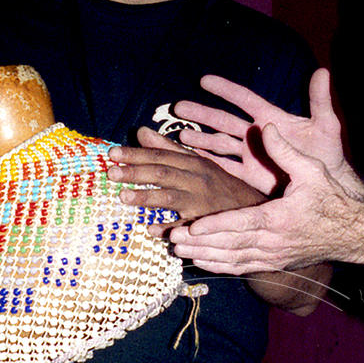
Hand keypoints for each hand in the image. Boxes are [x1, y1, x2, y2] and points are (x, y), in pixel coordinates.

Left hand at [107, 131, 267, 221]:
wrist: (252, 210)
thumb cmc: (219, 186)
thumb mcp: (196, 163)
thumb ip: (168, 149)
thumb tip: (142, 133)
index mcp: (192, 163)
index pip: (159, 156)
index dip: (135, 154)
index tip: (112, 153)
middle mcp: (196, 179)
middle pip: (162, 173)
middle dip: (135, 172)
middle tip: (111, 172)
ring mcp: (200, 202)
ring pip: (170, 197)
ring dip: (146, 197)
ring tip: (123, 197)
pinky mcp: (204, 223)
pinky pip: (184, 226)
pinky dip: (168, 229)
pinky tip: (151, 230)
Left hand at [171, 121, 363, 273]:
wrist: (351, 235)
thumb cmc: (331, 201)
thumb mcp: (312, 171)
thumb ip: (286, 151)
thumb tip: (266, 126)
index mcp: (278, 219)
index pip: (240, 223)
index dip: (215, 226)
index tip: (192, 226)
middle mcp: (272, 242)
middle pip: (228, 245)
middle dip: (199, 243)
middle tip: (172, 239)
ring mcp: (271, 256)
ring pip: (231, 260)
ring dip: (204, 255)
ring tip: (178, 251)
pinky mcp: (272, 263)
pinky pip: (241, 267)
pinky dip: (218, 266)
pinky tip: (200, 262)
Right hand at [173, 68, 354, 193]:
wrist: (325, 185)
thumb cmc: (328, 154)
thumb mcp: (326, 125)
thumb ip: (319, 100)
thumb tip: (322, 71)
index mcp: (271, 118)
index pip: (244, 99)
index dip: (226, 90)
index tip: (205, 81)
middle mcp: (257, 134)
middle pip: (224, 120)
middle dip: (202, 113)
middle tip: (179, 106)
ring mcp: (251, 154)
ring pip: (219, 143)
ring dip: (200, 138)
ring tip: (180, 135)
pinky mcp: (249, 174)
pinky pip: (224, 166)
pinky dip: (208, 161)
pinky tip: (192, 157)